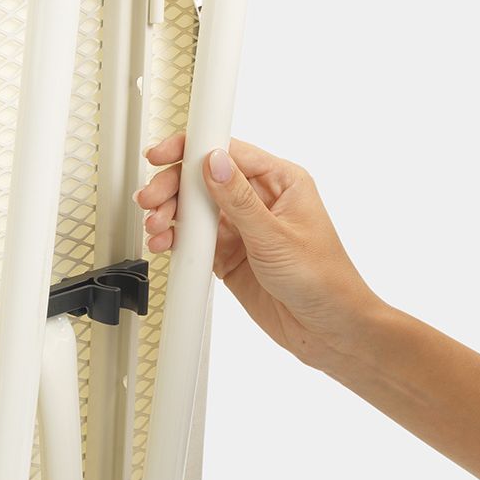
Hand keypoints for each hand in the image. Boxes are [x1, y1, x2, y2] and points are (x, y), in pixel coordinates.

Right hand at [137, 134, 382, 371]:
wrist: (327, 330)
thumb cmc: (323, 280)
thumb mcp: (276, 237)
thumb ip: (239, 200)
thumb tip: (213, 163)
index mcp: (280, 182)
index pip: (229, 152)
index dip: (192, 149)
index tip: (164, 154)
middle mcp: (258, 201)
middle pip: (204, 179)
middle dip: (173, 187)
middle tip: (152, 199)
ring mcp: (241, 229)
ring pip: (194, 210)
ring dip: (170, 215)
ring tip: (156, 226)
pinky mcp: (228, 256)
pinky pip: (194, 240)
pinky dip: (175, 240)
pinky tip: (165, 243)